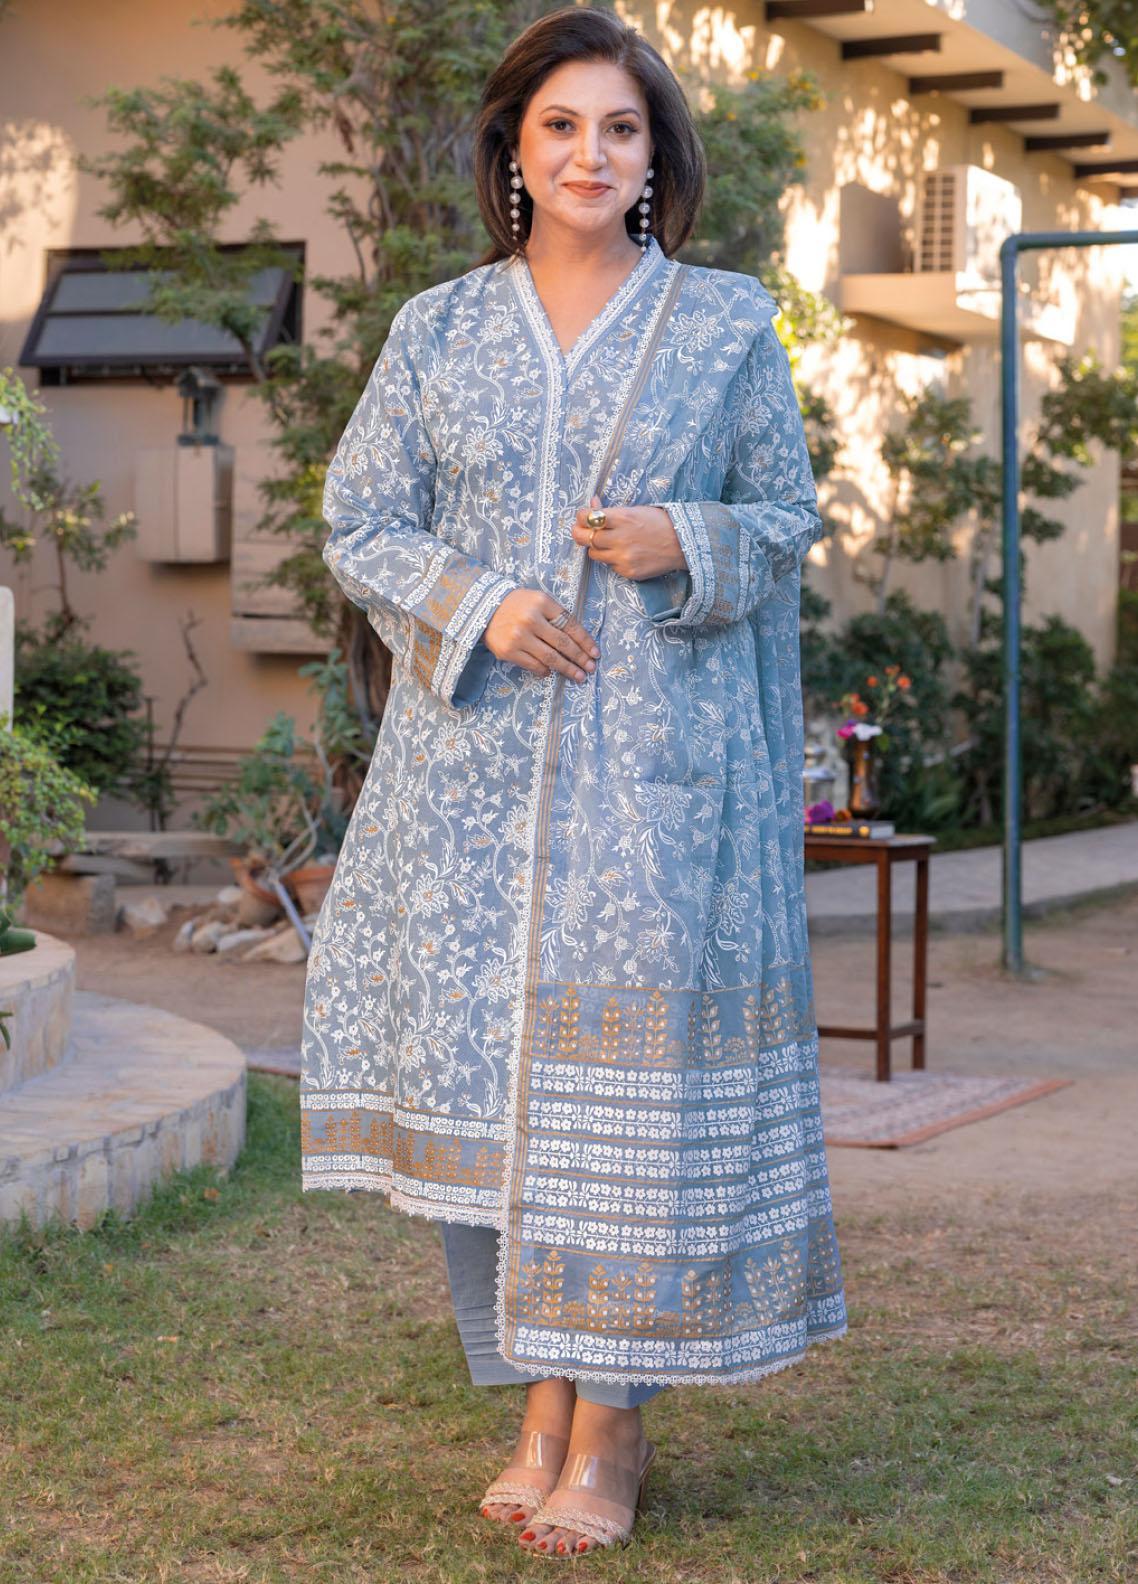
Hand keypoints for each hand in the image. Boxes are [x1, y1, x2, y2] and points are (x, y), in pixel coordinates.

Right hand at [482, 588, 599, 681]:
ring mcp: (518, 637)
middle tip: (591, 668)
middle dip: (580, 658)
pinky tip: (552, 672)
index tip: (595, 653)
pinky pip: (534, 665)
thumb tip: (579, 642)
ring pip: (550, 658)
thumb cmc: (517, 605)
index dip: (585, 641)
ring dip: (567, 669)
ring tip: (579, 676)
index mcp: (542, 603)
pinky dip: (545, 670)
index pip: (570, 625)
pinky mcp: (508, 651)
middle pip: (563, 644)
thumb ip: (556, 616)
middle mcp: (530, 620)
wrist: (483, 608)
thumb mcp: (538, 601)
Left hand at [570, 495, 688, 581]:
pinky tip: (626, 554)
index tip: (583, 518)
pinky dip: (613, 560)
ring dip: (597, 548)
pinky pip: (610, 566)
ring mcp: (624, 558)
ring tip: (609, 543)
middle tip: (582, 532)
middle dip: (581, 534)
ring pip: (594, 554)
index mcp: (622, 518)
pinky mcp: (629, 572)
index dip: (581, 517)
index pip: (587, 518)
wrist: (683, 543)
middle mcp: (620, 539)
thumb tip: (592, 504)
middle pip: (584, 538)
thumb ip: (610, 511)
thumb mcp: (635, 510)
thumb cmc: (659, 522)